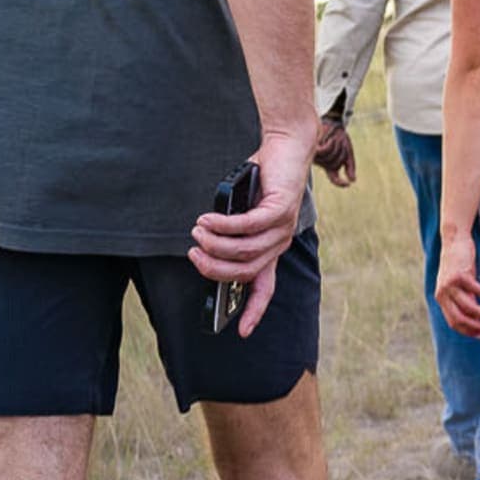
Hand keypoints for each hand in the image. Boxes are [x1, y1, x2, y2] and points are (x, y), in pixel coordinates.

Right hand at [187, 129, 311, 337]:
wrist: (285, 147)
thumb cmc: (261, 180)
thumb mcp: (242, 212)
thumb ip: (230, 232)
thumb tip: (207, 246)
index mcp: (271, 250)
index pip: (264, 289)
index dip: (253, 312)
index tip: (242, 332)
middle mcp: (280, 243)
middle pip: (245, 272)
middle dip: (214, 268)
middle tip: (193, 253)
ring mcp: (283, 227)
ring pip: (245, 251)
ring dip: (216, 244)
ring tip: (197, 232)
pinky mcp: (281, 208)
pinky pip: (248, 226)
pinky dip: (224, 225)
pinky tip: (208, 219)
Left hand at [313, 116, 355, 187]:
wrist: (333, 122)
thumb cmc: (338, 137)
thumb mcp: (347, 152)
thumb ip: (349, 166)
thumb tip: (353, 180)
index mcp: (331, 166)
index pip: (334, 179)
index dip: (340, 184)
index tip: (348, 184)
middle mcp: (323, 164)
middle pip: (335, 165)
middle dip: (341, 154)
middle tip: (341, 142)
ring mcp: (317, 157)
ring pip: (329, 158)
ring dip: (336, 147)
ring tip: (334, 138)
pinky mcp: (313, 149)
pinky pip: (323, 151)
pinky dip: (330, 144)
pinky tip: (330, 139)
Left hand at [435, 233, 479, 337]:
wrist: (454, 241)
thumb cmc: (459, 265)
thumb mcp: (460, 286)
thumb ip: (466, 301)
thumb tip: (478, 319)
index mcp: (441, 299)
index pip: (454, 323)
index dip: (469, 332)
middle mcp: (443, 294)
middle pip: (460, 319)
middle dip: (478, 327)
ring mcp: (450, 285)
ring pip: (469, 308)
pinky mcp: (460, 275)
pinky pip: (478, 291)